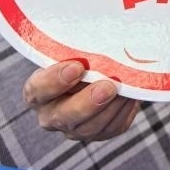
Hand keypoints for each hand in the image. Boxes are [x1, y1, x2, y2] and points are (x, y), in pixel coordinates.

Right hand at [23, 61, 139, 140]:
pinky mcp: (99, 133)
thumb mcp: (76, 51)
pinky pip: (112, 127)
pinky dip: (124, 111)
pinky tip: (132, 95)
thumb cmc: (84, 57)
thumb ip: (80, 50)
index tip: (77, 66)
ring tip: (125, 89)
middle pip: (63, 116)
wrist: (103, 73)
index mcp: (38, 90)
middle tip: (107, 87)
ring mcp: (74, 127)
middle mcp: (51, 114)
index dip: (55, 80)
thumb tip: (103, 37)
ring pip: (89, 127)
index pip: (37, 90)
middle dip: (87, 103)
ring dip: (111, 108)